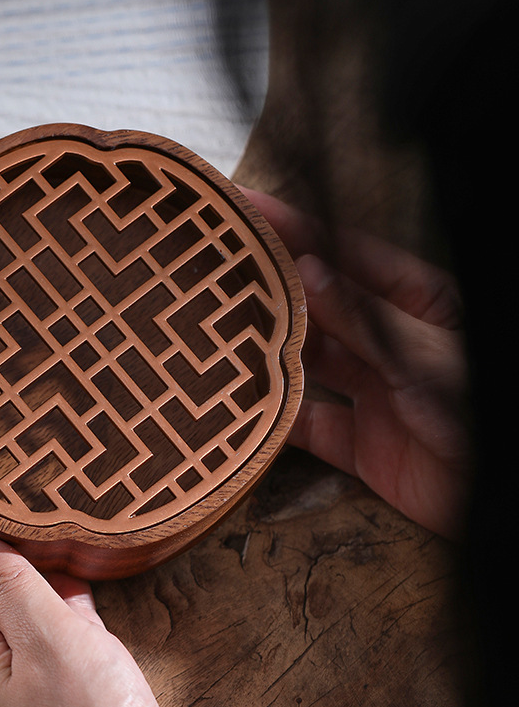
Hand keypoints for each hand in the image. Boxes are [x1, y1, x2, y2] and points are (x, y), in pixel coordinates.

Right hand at [239, 187, 471, 539]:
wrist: (499, 498)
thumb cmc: (482, 411)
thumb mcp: (425, 354)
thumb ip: (364, 317)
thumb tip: (309, 269)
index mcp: (419, 305)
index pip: (347, 256)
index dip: (297, 229)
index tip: (248, 208)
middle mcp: (389, 342)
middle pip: (320, 306)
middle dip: (272, 286)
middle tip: (217, 266)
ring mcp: (374, 392)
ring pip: (308, 363)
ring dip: (268, 352)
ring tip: (218, 330)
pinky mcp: (362, 444)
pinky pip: (310, 426)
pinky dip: (280, 422)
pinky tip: (245, 409)